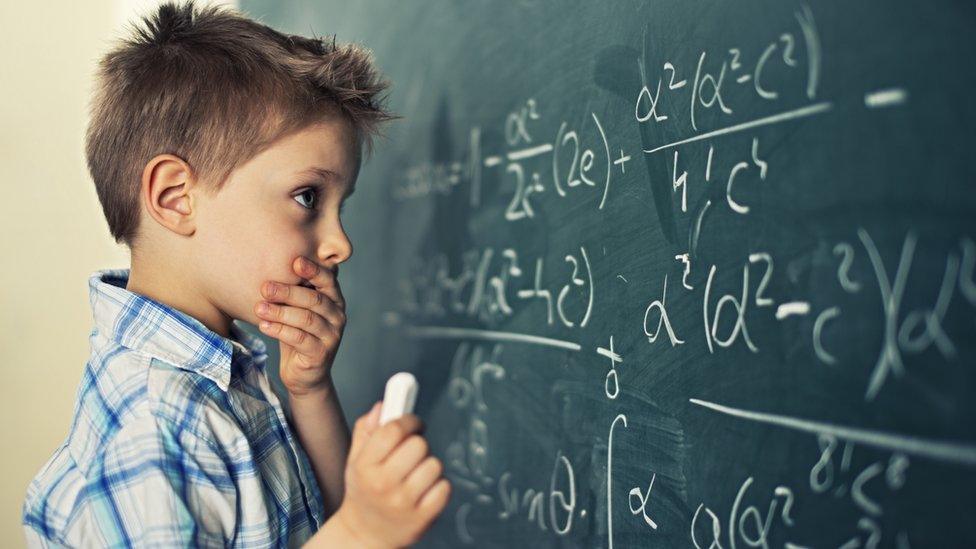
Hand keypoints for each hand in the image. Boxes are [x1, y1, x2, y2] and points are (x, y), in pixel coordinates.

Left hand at [255, 256, 344, 396]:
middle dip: (288, 291)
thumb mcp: (298, 311)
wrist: (305, 374)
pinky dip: (280, 330)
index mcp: (334, 300)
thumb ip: (295, 291)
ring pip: (306, 319)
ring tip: (259, 307)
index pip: (328, 280)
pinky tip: (264, 326)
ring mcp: (332, 336)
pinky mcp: (321, 354)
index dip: (313, 269)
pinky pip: (300, 339)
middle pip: (314, 299)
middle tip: (265, 287)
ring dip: (280, 312)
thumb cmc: (298, 335)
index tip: (294, 261)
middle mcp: (338, 316)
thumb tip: (270, 262)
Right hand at [332, 403, 451, 547]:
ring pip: (434, 464)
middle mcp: (383, 484)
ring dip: (428, 465)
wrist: (365, 534)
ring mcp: (403, 502)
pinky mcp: (422, 517)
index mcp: (365, 465)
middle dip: (418, 444)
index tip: (413, 424)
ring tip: (416, 474)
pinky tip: (424, 490)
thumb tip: (384, 406)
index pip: (393, 430)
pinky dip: (439, 486)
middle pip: (418, 445)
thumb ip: (367, 429)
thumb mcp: (356, 459)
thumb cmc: (364, 491)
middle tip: (411, 452)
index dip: (409, 421)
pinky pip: (444, 487)